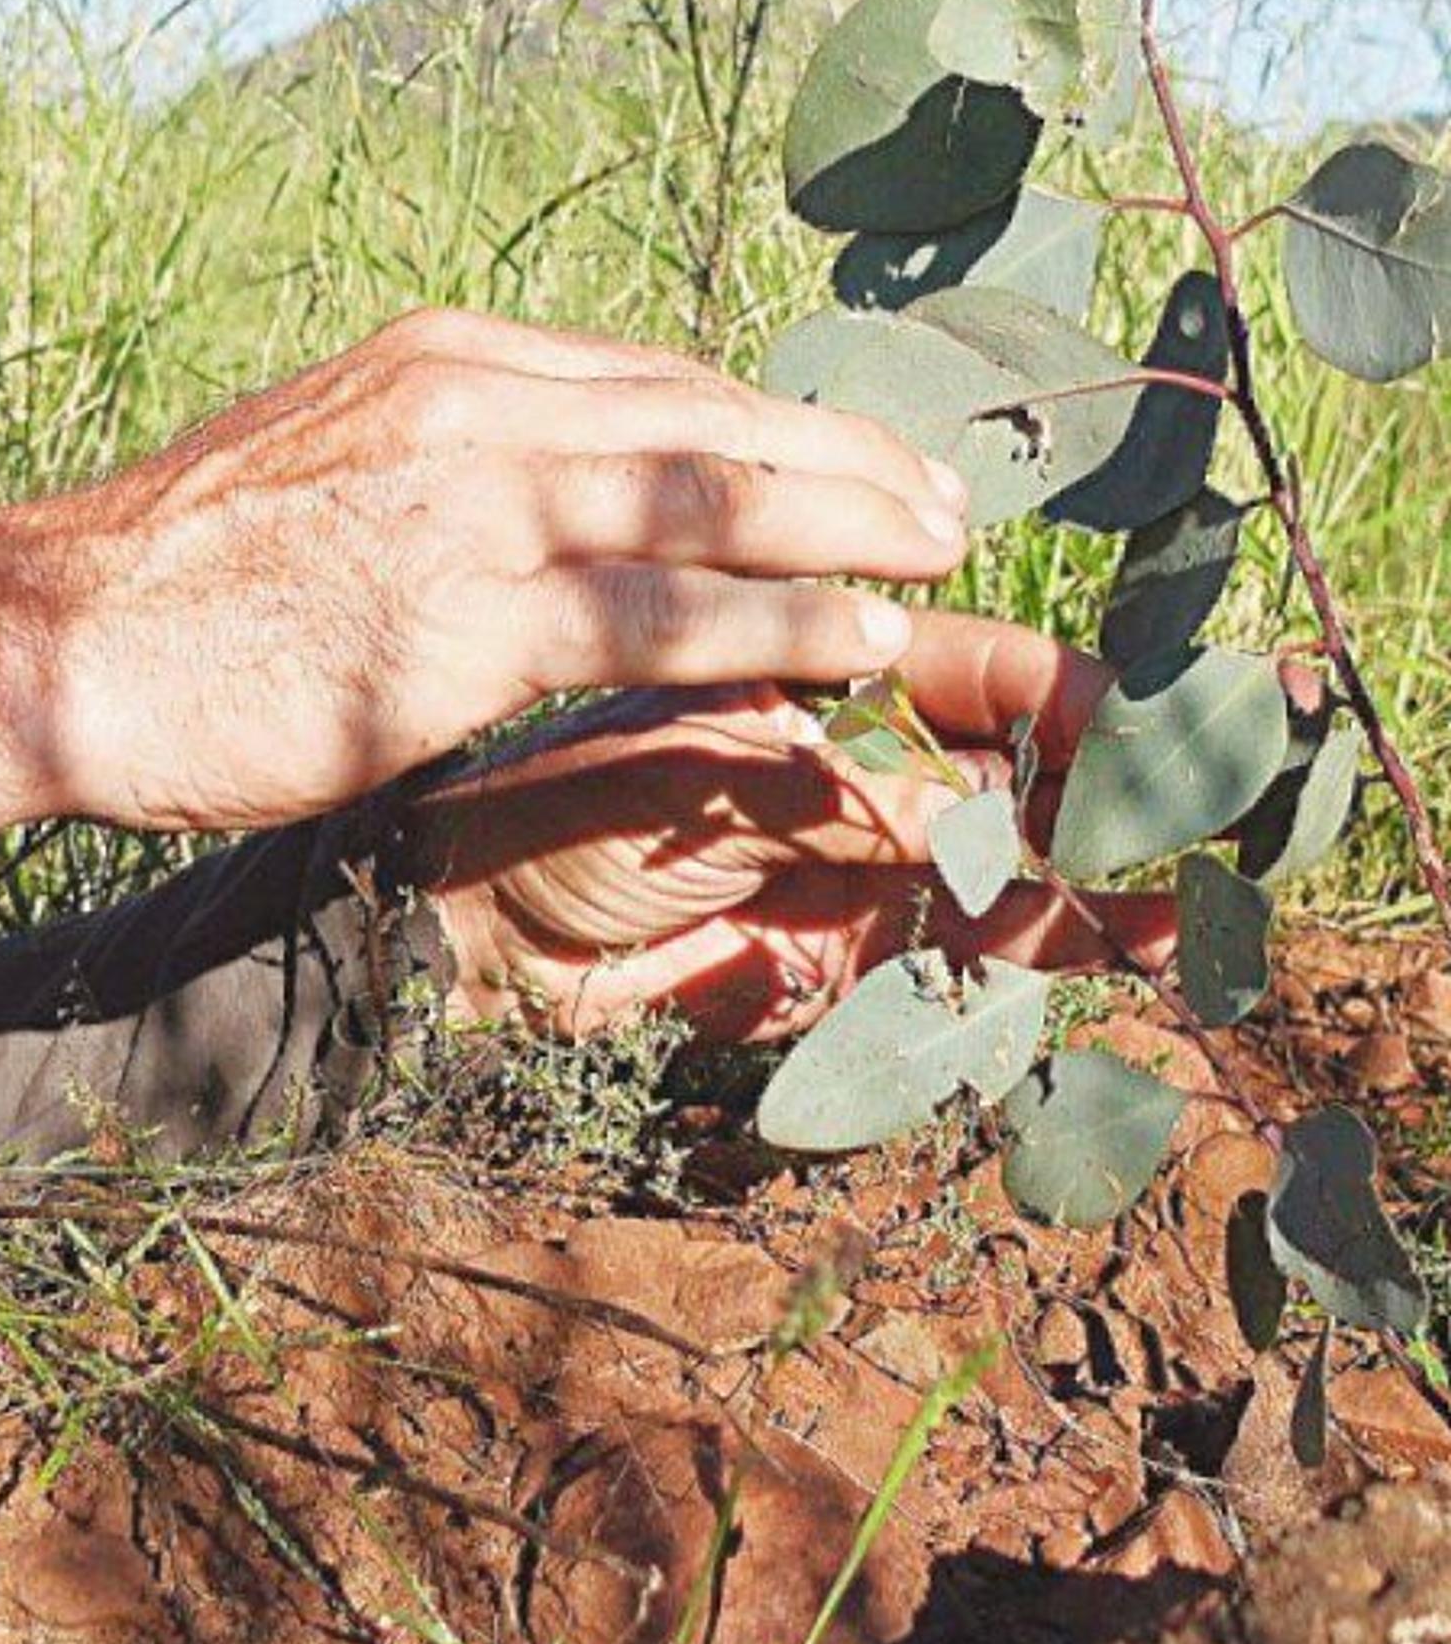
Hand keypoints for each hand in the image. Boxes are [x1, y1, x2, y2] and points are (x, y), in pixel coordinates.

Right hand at [0, 307, 972, 839]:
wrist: (51, 639)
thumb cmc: (172, 581)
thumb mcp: (320, 472)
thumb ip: (438, 476)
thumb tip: (529, 519)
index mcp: (440, 361)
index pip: (650, 378)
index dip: (768, 419)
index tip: (844, 454)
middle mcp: (474, 402)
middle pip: (709, 416)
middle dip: (844, 456)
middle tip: (947, 495)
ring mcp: (479, 502)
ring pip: (715, 495)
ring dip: (850, 524)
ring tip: (939, 555)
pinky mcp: (473, 614)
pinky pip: (671, 611)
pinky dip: (784, 620)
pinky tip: (860, 637)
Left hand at [406, 607, 1176, 1043]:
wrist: (456, 929)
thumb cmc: (546, 809)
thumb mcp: (697, 777)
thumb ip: (833, 788)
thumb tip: (966, 796)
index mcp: (815, 677)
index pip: (974, 673)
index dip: (1065, 702)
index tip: (1147, 728)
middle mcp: (845, 763)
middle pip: (1011, 781)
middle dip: (1098, 810)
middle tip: (1188, 842)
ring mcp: (841, 862)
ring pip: (996, 878)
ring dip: (1077, 899)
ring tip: (1168, 923)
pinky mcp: (823, 962)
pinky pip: (946, 966)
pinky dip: (1016, 970)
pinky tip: (1106, 964)